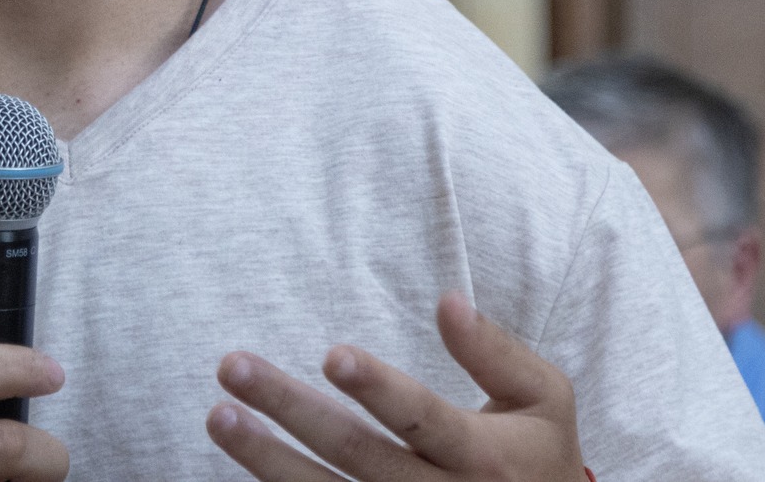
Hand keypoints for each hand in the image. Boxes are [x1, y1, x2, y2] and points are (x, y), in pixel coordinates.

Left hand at [206, 292, 586, 481]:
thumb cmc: (541, 457)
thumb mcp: (544, 399)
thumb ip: (496, 352)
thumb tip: (447, 300)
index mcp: (483, 455)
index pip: (423, 419)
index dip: (379, 389)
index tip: (332, 354)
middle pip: (356, 455)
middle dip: (291, 411)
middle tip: (233, 368)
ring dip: (267, 460)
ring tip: (220, 417)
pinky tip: (244, 469)